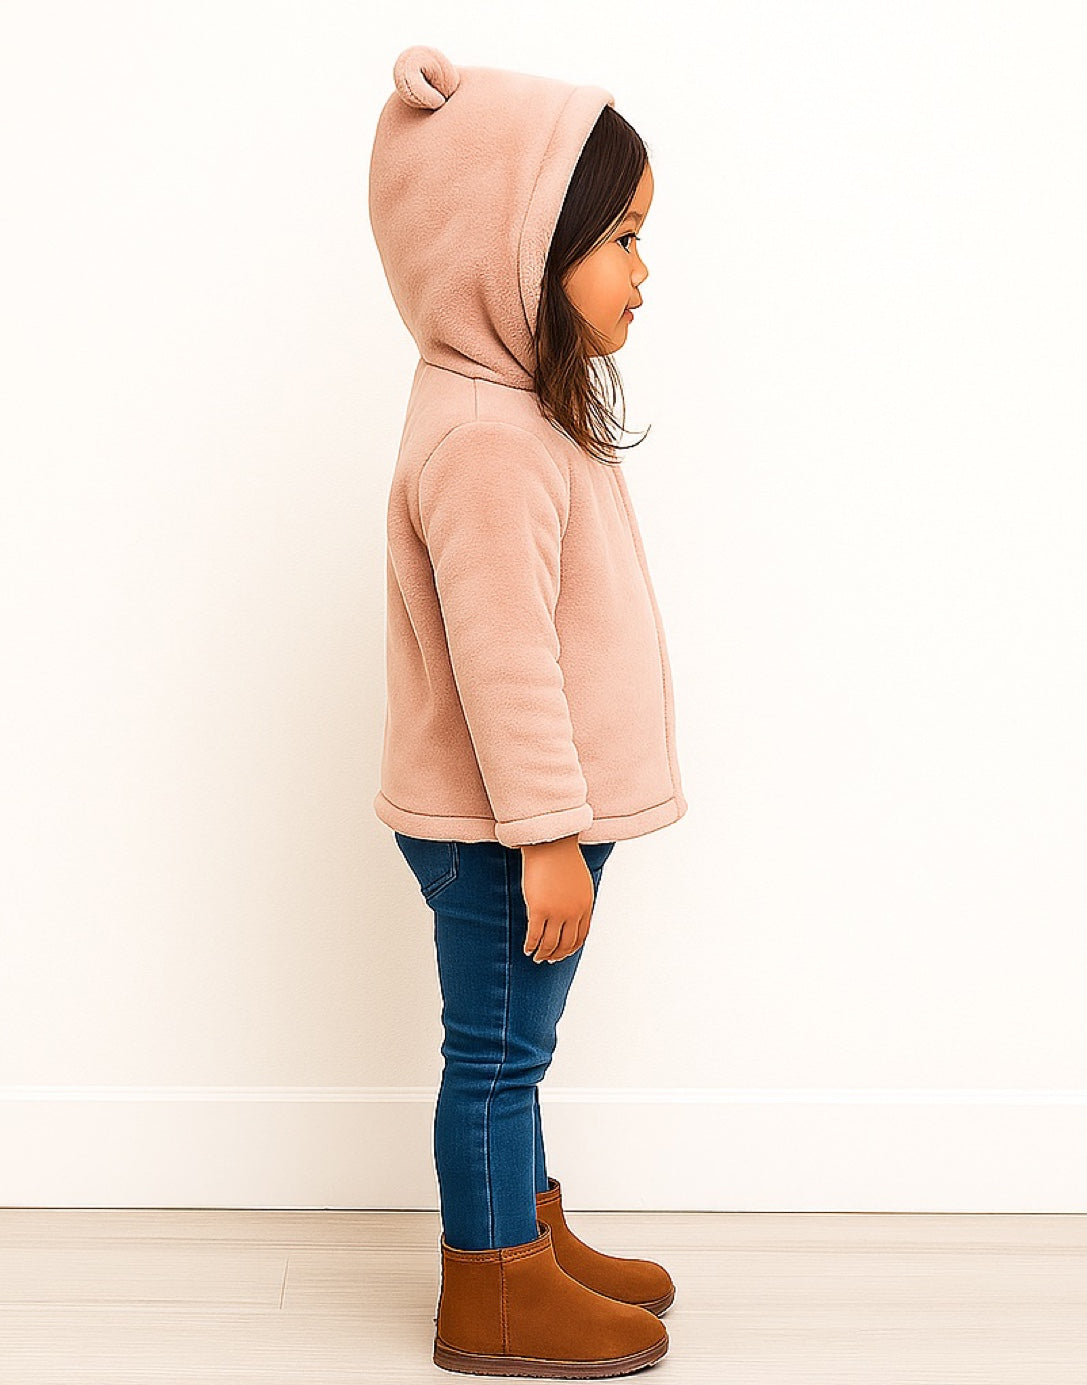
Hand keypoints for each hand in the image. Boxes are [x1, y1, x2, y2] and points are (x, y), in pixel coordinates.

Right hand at [520, 834, 595, 963]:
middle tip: (548, 959)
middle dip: (557, 955)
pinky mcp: (539, 909)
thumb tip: (571, 912)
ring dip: (543, 954)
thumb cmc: (562, 858)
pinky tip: (526, 948)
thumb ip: (577, 898)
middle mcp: (573, 912)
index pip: (581, 936)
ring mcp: (557, 912)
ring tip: (536, 957)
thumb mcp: (579, 881)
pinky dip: (530, 945)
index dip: (570, 948)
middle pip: (566, 944)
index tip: (562, 953)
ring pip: (550, 944)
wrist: (550, 844)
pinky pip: (534, 936)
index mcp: (585, 905)